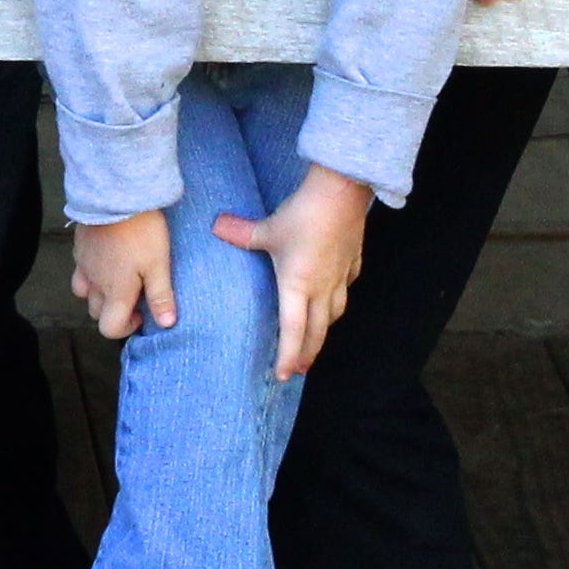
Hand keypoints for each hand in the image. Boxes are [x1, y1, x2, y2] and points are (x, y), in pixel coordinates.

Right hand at [69, 209, 173, 340]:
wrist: (116, 195)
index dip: (126, 328)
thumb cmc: (141, 232)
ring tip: (118, 278)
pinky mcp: (79, 247)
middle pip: (96, 312)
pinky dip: (91, 272)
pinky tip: (107, 258)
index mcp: (116, 292)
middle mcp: (95, 283)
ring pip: (84, 292)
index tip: (141, 313)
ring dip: (99, 293)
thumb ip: (161, 296)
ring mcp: (84, 265)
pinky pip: (80, 269)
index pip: (109, 328)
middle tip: (134, 293)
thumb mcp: (158, 264)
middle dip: (113, 310)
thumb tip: (167, 324)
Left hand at [214, 167, 373, 380]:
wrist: (342, 193)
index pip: (293, 331)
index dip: (288, 356)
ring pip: (335, 313)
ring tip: (316, 337)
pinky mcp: (352, 262)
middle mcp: (322, 288)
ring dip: (324, 330)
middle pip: (317, 331)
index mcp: (298, 286)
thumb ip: (240, 233)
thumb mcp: (267, 228)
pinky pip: (346, 288)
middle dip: (307, 353)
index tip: (284, 375)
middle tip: (299, 369)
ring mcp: (340, 277)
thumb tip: (215, 226)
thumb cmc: (303, 214)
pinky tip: (334, 296)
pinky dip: (338, 299)